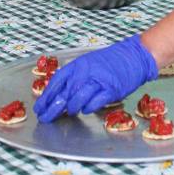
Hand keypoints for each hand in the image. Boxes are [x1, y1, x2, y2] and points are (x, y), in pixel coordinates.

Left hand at [34, 35, 157, 122]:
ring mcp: (99, 80)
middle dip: (53, 108)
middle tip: (46, 118)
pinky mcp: (111, 89)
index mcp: (78, 64)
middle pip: (64, 93)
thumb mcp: (89, 64)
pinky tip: (86, 109)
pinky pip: (94, 103)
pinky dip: (88, 108)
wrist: (134, 56)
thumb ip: (75, 77)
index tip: (39, 108)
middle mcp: (86, 71)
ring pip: (77, 99)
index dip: (46, 96)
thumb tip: (59, 95)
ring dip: (72, 108)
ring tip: (71, 112)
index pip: (57, 82)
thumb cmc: (111, 61)